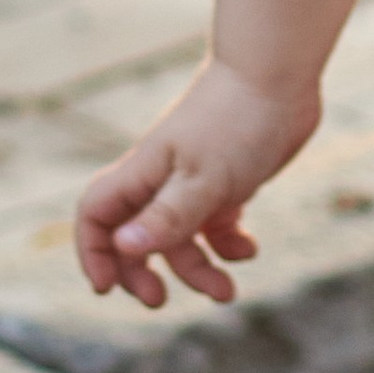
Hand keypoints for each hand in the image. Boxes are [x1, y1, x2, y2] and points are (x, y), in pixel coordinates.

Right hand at [74, 57, 321, 308]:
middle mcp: (164, 178)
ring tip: (226, 293)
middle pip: (135, 235)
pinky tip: (248, 250)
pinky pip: (218, 224)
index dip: (93, 252)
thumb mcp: (204, 177)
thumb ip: (167, 215)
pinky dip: (228, 244)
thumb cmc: (236, 119)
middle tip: (160, 300)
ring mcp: (197, 179)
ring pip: (182, 236)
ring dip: (197, 269)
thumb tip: (125, 247)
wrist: (279, 72)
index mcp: (145, 173)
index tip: (107, 288)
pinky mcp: (230, 180)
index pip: (97, 215)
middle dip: (142, 272)